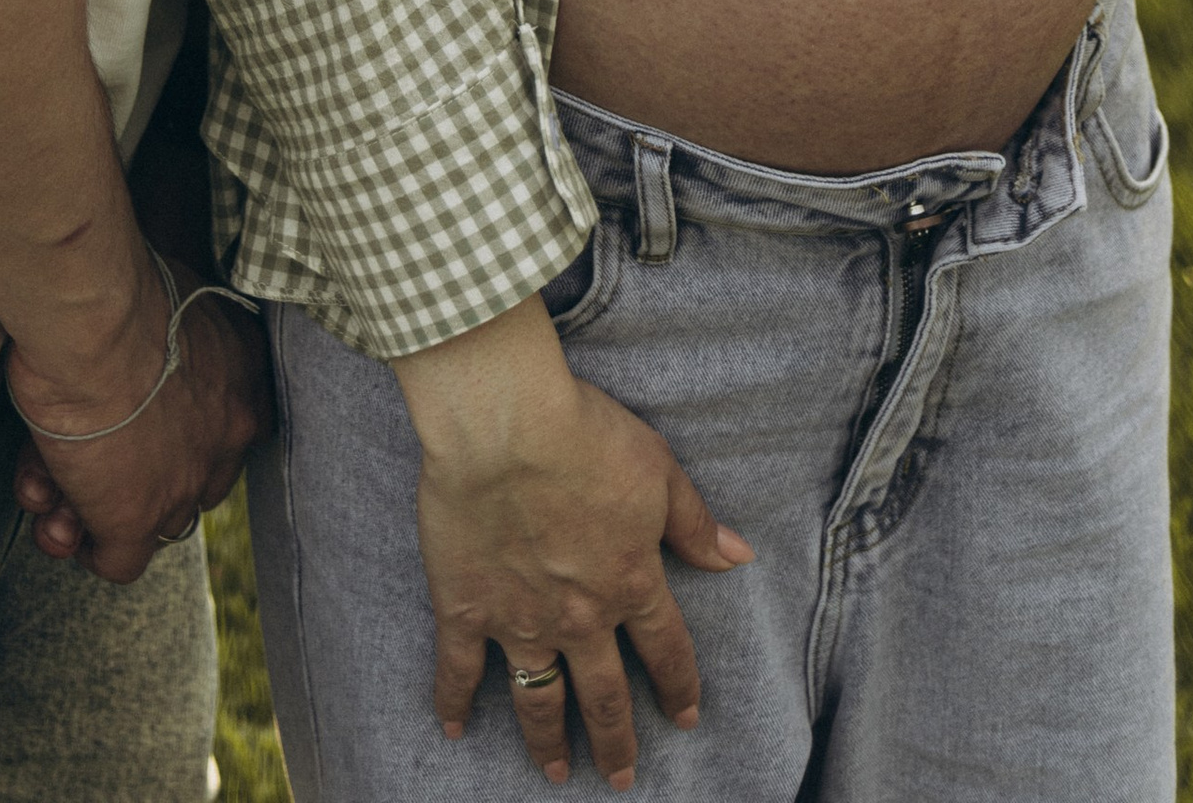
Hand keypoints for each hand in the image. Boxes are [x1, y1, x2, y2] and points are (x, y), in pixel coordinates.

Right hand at [6, 260, 269, 582]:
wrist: (92, 321)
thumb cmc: (119, 288)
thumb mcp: (170, 294)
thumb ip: (173, 332)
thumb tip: (144, 349)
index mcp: (242, 378)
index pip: (222, 428)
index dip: (168, 433)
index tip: (132, 421)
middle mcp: (226, 438)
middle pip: (182, 477)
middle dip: (130, 475)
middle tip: (85, 454)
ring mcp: (183, 486)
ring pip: (145, 520)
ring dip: (91, 506)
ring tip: (48, 479)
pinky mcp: (135, 521)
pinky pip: (116, 560)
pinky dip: (81, 542)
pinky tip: (52, 509)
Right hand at [396, 299, 749, 790]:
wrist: (503, 424)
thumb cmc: (584, 435)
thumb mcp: (657, 468)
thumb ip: (694, 521)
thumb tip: (738, 555)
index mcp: (630, 583)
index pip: (666, 651)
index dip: (679, 688)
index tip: (685, 718)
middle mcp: (579, 617)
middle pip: (604, 697)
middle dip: (616, 743)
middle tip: (621, 778)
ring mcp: (519, 620)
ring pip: (539, 699)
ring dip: (549, 742)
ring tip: (555, 773)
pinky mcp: (464, 608)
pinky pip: (459, 669)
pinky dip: (454, 702)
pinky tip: (454, 729)